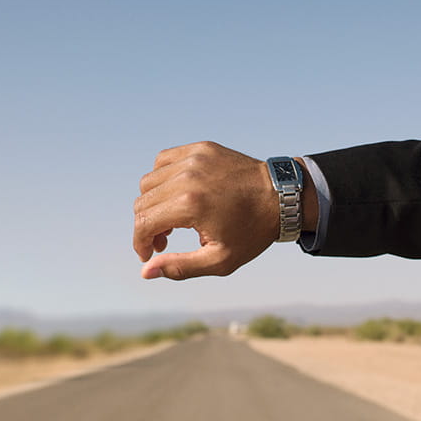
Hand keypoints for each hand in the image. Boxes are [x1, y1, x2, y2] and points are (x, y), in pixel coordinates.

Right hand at [133, 141, 277, 279]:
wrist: (281, 197)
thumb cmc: (252, 232)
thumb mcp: (219, 260)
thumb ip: (179, 267)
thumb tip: (145, 272)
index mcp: (190, 204)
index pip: (143, 223)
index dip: (139, 243)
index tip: (148, 255)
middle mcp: (187, 176)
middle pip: (143, 202)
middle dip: (146, 227)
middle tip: (164, 242)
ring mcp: (193, 158)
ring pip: (149, 181)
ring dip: (152, 203)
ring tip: (172, 219)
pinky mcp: (200, 148)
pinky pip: (163, 161)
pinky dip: (162, 179)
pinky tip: (177, 194)